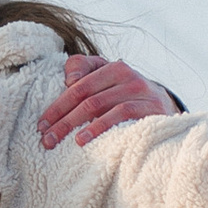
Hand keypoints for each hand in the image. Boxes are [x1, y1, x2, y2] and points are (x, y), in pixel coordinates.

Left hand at [38, 55, 181, 150]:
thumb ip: (82, 69)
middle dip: (62, 120)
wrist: (166, 105)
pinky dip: (100, 127)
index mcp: (113, 67)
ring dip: (75, 125)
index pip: (78, 87)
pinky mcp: (151, 108)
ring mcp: (140, 92)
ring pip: (100, 106)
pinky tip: (84, 138)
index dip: (57, 106)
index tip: (41, 125)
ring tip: (59, 140)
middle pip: (86, 98)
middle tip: (46, 139)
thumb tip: (68, 80)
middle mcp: (127, 75)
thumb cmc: (126, 94)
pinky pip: (121, 116)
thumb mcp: (106, 78)